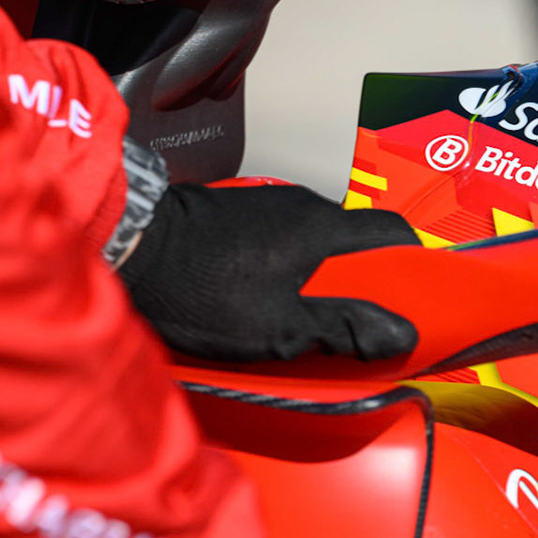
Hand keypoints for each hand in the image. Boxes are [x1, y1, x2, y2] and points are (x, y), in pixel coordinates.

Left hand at [118, 182, 419, 362]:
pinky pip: (286, 238)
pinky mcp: (237, 212)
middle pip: (359, 239)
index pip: (395, 233)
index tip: (410, 303)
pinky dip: (294, 266)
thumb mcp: (280, 326)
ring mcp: (269, 204)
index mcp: (325, 229)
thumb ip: (344, 328)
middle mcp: (304, 206)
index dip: (413, 267)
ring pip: (321, 239)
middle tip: (358, 322)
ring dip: (326, 274)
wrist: (124, 250)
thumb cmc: (205, 293)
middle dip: (367, 279)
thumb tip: (405, 333)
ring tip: (310, 315)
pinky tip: (268, 295)